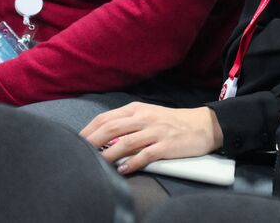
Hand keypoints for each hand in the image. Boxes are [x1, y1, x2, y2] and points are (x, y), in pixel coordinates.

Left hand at [80, 103, 223, 174]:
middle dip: (92, 141)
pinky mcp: (167, 145)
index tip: (76, 140)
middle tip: (79, 152)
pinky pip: (146, 155)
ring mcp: (156, 131)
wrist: (203, 125)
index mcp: (137, 109)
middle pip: (112, 128)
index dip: (89, 129)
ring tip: (97, 164)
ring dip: (109, 154)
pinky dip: (132, 163)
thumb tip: (104, 137)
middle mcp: (144, 118)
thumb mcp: (148, 116)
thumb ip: (127, 123)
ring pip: (126, 141)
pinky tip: (122, 170)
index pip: (106, 117)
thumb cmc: (172, 122)